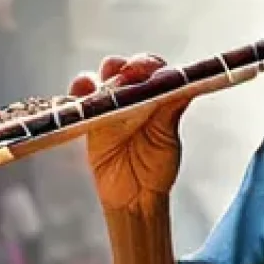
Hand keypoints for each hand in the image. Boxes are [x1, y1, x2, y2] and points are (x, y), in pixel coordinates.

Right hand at [68, 55, 188, 213]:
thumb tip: (183, 86)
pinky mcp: (90, 120)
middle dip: (123, 66)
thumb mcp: (167, 139)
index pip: (153, 70)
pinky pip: (81, 100)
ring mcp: (110, 107)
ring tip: (106, 83)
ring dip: (102, 76)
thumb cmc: (156, 168)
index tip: (148, 71)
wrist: (135, 197)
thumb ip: (170, 112)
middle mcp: (133, 97)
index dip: (149, 66)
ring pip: (102, 80)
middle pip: (124, 69)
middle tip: (126, 74)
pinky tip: (83, 89)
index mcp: (157, 96)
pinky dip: (80, 90)